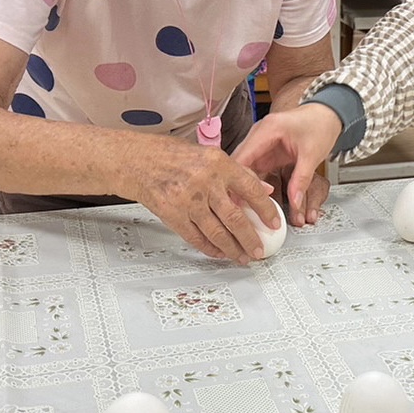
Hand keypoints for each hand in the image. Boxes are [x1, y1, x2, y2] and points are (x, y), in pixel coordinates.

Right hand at [128, 139, 281, 262]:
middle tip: (259, 250)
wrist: (139, 161)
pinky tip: (219, 252)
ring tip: (242, 256)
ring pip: (217, 232)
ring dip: (232, 249)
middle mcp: (205, 182)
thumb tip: (265, 189)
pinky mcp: (173, 215)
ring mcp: (188, 201)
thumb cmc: (174, 156)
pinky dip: (210, 248)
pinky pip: (196, 238)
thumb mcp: (210, 156)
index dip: (265, 210)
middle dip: (250, 239)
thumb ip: (239, 173)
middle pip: (235, 218)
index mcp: (219, 164)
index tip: (274, 223)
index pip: (251, 189)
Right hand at [232, 103, 342, 226]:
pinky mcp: (266, 153)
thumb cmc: (320, 124)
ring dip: (247, 187)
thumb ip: (302, 179)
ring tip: (248, 207)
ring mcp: (261, 145)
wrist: (328, 115)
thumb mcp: (312, 154)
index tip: (242, 197)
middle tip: (242, 206)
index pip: (242, 156)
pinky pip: (256, 172)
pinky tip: (258, 199)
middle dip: (240, 185)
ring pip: (245, 170)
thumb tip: (294, 201)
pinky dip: (256, 185)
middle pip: (239, 164)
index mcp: (267, 129)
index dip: (239, 178)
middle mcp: (259, 136)